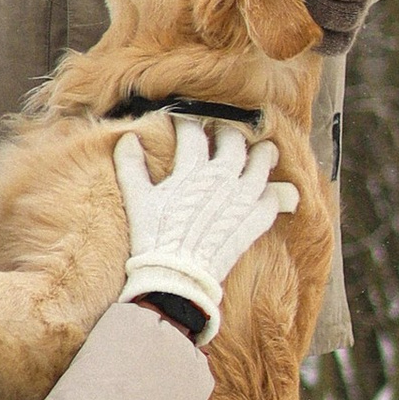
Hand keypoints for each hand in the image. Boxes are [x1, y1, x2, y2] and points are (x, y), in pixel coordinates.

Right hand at [115, 116, 300, 337]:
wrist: (177, 278)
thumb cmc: (154, 239)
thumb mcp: (138, 200)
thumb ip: (131, 165)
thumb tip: (127, 138)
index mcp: (192, 170)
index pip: (193, 133)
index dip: (188, 122)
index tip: (185, 121)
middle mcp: (222, 179)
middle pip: (233, 141)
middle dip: (227, 131)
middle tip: (223, 131)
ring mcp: (242, 200)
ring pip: (261, 165)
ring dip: (261, 154)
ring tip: (261, 150)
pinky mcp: (253, 223)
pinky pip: (271, 200)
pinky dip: (271, 193)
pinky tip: (267, 191)